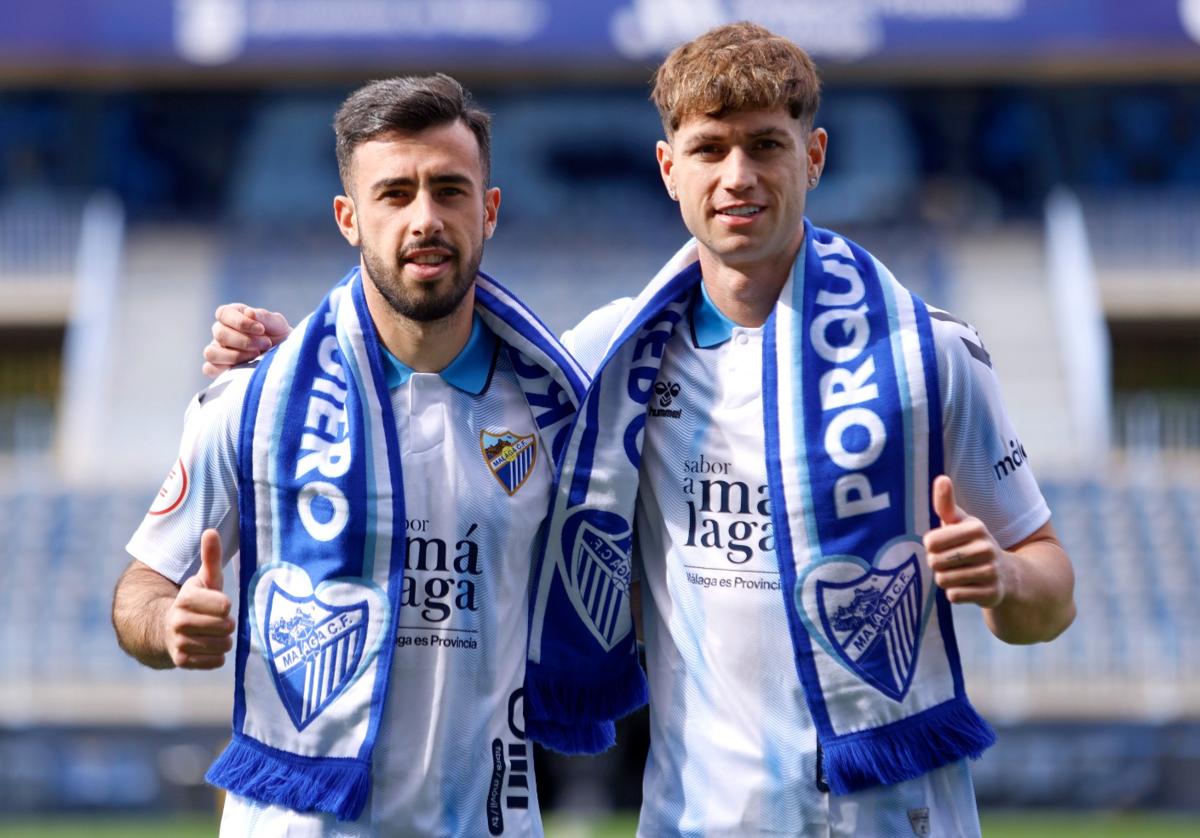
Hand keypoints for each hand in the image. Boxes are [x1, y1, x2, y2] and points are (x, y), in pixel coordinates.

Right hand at [164, 529, 234, 668]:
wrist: (166, 628)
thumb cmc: (196, 600)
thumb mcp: (204, 579)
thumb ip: (210, 557)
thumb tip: (211, 531)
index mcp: (185, 598)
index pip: (224, 605)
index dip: (225, 605)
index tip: (219, 604)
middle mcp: (178, 621)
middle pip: (225, 626)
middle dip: (227, 623)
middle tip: (218, 620)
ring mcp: (178, 642)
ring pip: (222, 645)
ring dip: (223, 640)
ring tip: (212, 632)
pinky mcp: (181, 661)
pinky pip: (216, 662)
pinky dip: (217, 655)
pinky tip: (207, 646)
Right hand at [202, 303, 291, 377]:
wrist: (286, 357)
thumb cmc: (279, 337)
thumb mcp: (278, 324)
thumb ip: (265, 317)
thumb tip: (249, 312)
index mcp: (232, 315)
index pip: (223, 313)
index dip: (241, 322)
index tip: (261, 329)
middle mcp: (221, 331)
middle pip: (220, 334)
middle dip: (245, 341)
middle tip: (266, 344)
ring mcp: (218, 350)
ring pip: (211, 352)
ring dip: (236, 355)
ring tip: (256, 355)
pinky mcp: (218, 367)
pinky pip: (209, 369)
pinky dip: (224, 369)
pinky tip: (244, 366)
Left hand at [922, 475, 1008, 608]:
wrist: (1006, 575)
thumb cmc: (972, 544)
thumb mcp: (960, 522)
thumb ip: (945, 503)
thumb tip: (941, 478)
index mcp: (976, 528)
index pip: (930, 541)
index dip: (932, 546)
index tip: (944, 544)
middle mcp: (986, 548)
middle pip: (934, 562)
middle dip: (937, 564)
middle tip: (952, 561)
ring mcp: (991, 572)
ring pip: (943, 580)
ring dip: (946, 579)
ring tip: (961, 573)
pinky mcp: (991, 594)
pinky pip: (954, 596)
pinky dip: (956, 593)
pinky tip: (969, 586)